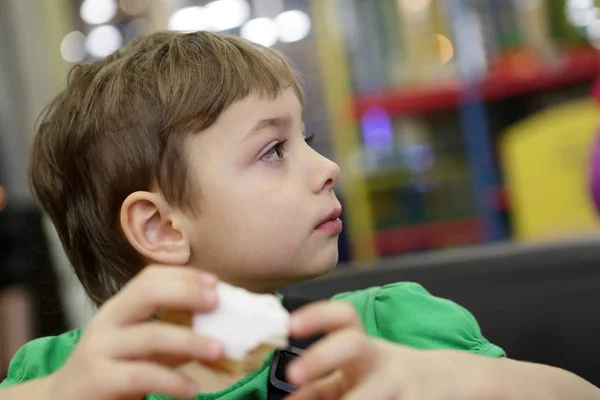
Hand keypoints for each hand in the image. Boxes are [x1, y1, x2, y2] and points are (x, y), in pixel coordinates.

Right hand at [45, 265, 224, 399]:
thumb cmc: (112, 372)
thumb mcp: (143, 351)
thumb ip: (175, 339)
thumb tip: (219, 331)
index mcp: (118, 309)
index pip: (149, 279)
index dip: (183, 276)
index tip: (215, 283)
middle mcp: (106, 323)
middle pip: (147, 294)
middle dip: (185, 293)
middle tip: (216, 302)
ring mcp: (100, 350)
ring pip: (150, 335)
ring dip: (190, 341)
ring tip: (218, 350)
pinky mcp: (99, 380)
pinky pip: (142, 375)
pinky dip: (172, 381)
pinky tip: (192, 389)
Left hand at [286, 301, 490, 399]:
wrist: (445, 380)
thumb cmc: (387, 376)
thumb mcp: (355, 375)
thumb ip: (320, 387)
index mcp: (363, 346)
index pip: (342, 316)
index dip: (317, 315)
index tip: (290, 325)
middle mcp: (381, 359)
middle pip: (352, 342)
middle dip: (322, 355)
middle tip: (294, 374)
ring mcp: (401, 383)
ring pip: (372, 391)